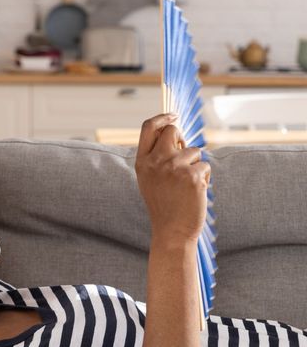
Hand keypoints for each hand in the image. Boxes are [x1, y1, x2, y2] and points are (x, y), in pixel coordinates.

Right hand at [134, 113, 210, 242]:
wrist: (171, 231)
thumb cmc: (163, 206)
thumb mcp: (150, 180)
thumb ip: (156, 157)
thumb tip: (174, 131)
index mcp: (142, 162)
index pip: (148, 127)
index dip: (162, 117)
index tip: (173, 115)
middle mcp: (156, 162)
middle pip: (173, 130)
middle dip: (182, 139)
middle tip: (185, 155)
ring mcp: (174, 168)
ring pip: (194, 151)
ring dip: (195, 165)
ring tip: (186, 186)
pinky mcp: (192, 176)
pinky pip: (204, 166)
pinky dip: (204, 178)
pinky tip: (194, 193)